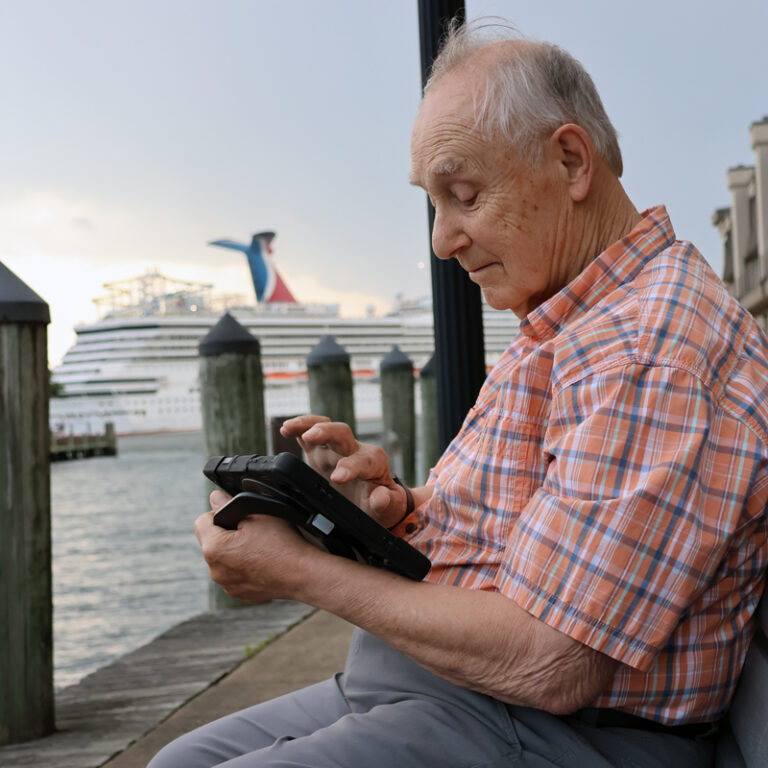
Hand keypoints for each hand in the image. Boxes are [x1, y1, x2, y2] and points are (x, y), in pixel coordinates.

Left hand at [194, 490, 318, 602]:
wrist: (301, 573)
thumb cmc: (282, 544)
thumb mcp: (257, 513)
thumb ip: (229, 504)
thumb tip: (215, 497)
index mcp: (214, 548)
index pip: (202, 521)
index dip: (218, 513)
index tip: (237, 517)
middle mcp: (215, 570)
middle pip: (211, 542)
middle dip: (225, 533)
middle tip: (250, 530)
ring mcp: (227, 585)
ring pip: (222, 559)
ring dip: (233, 551)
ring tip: (258, 547)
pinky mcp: (239, 593)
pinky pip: (234, 574)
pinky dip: (243, 567)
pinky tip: (261, 562)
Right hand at [280, 415, 408, 528]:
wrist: (373, 500)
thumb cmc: (382, 505)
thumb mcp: (388, 509)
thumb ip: (386, 503)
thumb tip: (380, 496)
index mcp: (374, 464)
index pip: (364, 460)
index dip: (351, 466)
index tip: (337, 478)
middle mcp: (354, 451)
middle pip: (342, 434)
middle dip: (327, 432)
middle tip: (311, 436)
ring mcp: (335, 449)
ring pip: (325, 427)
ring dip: (308, 425)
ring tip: (289, 428)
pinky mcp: (320, 452)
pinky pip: (309, 433)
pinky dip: (298, 429)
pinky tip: (286, 429)